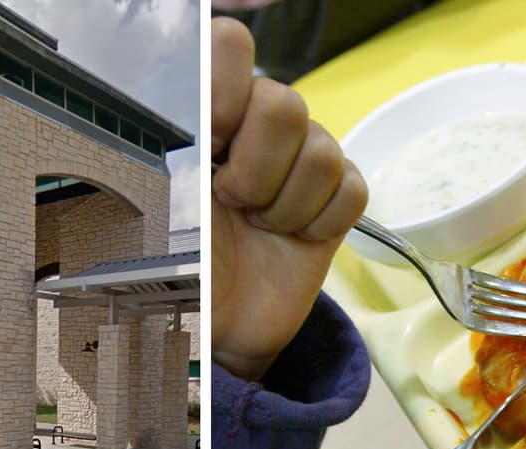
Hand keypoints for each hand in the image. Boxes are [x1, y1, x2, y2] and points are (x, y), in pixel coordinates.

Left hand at [210, 17, 367, 381]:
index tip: (212, 143)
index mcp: (215, 112)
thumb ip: (191, 134)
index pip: (231, 44)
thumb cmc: (189, 264)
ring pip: (322, 150)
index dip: (228, 91)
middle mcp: (261, 126)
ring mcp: (306, 161)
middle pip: (284, 103)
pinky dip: (320, 222)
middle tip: (234, 204)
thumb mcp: (174, 198)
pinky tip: (295, 238)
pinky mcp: (340, 199)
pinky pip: (351, 189)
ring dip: (285, 205)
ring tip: (261, 228)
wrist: (222, 327)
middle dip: (256, 169)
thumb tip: (211, 84)